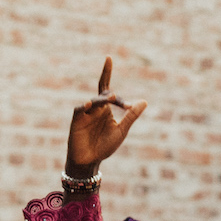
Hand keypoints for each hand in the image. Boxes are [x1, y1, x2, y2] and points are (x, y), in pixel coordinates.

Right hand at [65, 56, 147, 176]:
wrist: (89, 161)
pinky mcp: (77, 120)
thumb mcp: (121, 131)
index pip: (107, 88)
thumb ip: (131, 116)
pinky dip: (85, 107)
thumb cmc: (104, 146)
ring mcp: (85, 113)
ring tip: (111, 98)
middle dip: (111, 96)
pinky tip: (90, 105)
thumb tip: (144, 101)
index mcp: (106, 109)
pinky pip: (80, 110)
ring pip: (94, 101)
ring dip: (102, 100)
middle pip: (103, 94)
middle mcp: (95, 108)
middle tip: (120, 101)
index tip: (110, 60)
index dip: (106, 72)